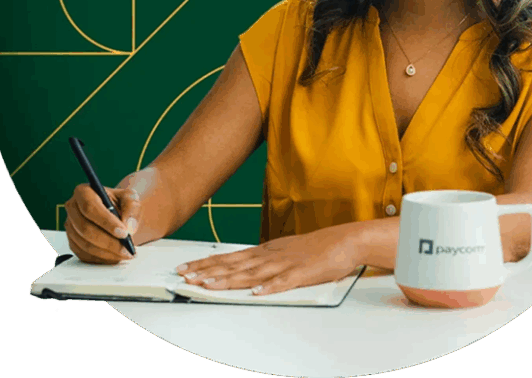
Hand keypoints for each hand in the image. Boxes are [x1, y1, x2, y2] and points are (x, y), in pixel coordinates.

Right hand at [64, 184, 140, 263]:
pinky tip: (115, 257)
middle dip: (108, 242)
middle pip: (85, 228)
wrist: (117, 214)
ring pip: (85, 244)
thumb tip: (128, 227)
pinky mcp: (73, 242)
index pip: (90, 207)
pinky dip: (101, 258)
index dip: (106, 222)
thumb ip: (132, 209)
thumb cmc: (121, 204)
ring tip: (125, 254)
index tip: (123, 233)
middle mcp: (72, 209)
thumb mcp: (130, 198)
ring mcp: (71, 227)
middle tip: (127, 249)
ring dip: (107, 252)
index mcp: (83, 192)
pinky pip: (84, 255)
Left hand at [174, 223, 363, 294]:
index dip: (207, 263)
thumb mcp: (284, 251)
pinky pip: (285, 282)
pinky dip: (270, 287)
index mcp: (265, 251)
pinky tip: (257, 292)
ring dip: (229, 280)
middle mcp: (271, 256)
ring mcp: (286, 264)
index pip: (230, 257)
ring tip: (209, 285)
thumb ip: (265, 260)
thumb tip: (244, 269)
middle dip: (208, 271)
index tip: (187, 268)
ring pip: (252, 273)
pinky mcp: (303, 273)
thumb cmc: (316, 248)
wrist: (345, 240)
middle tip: (186, 277)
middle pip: (234, 265)